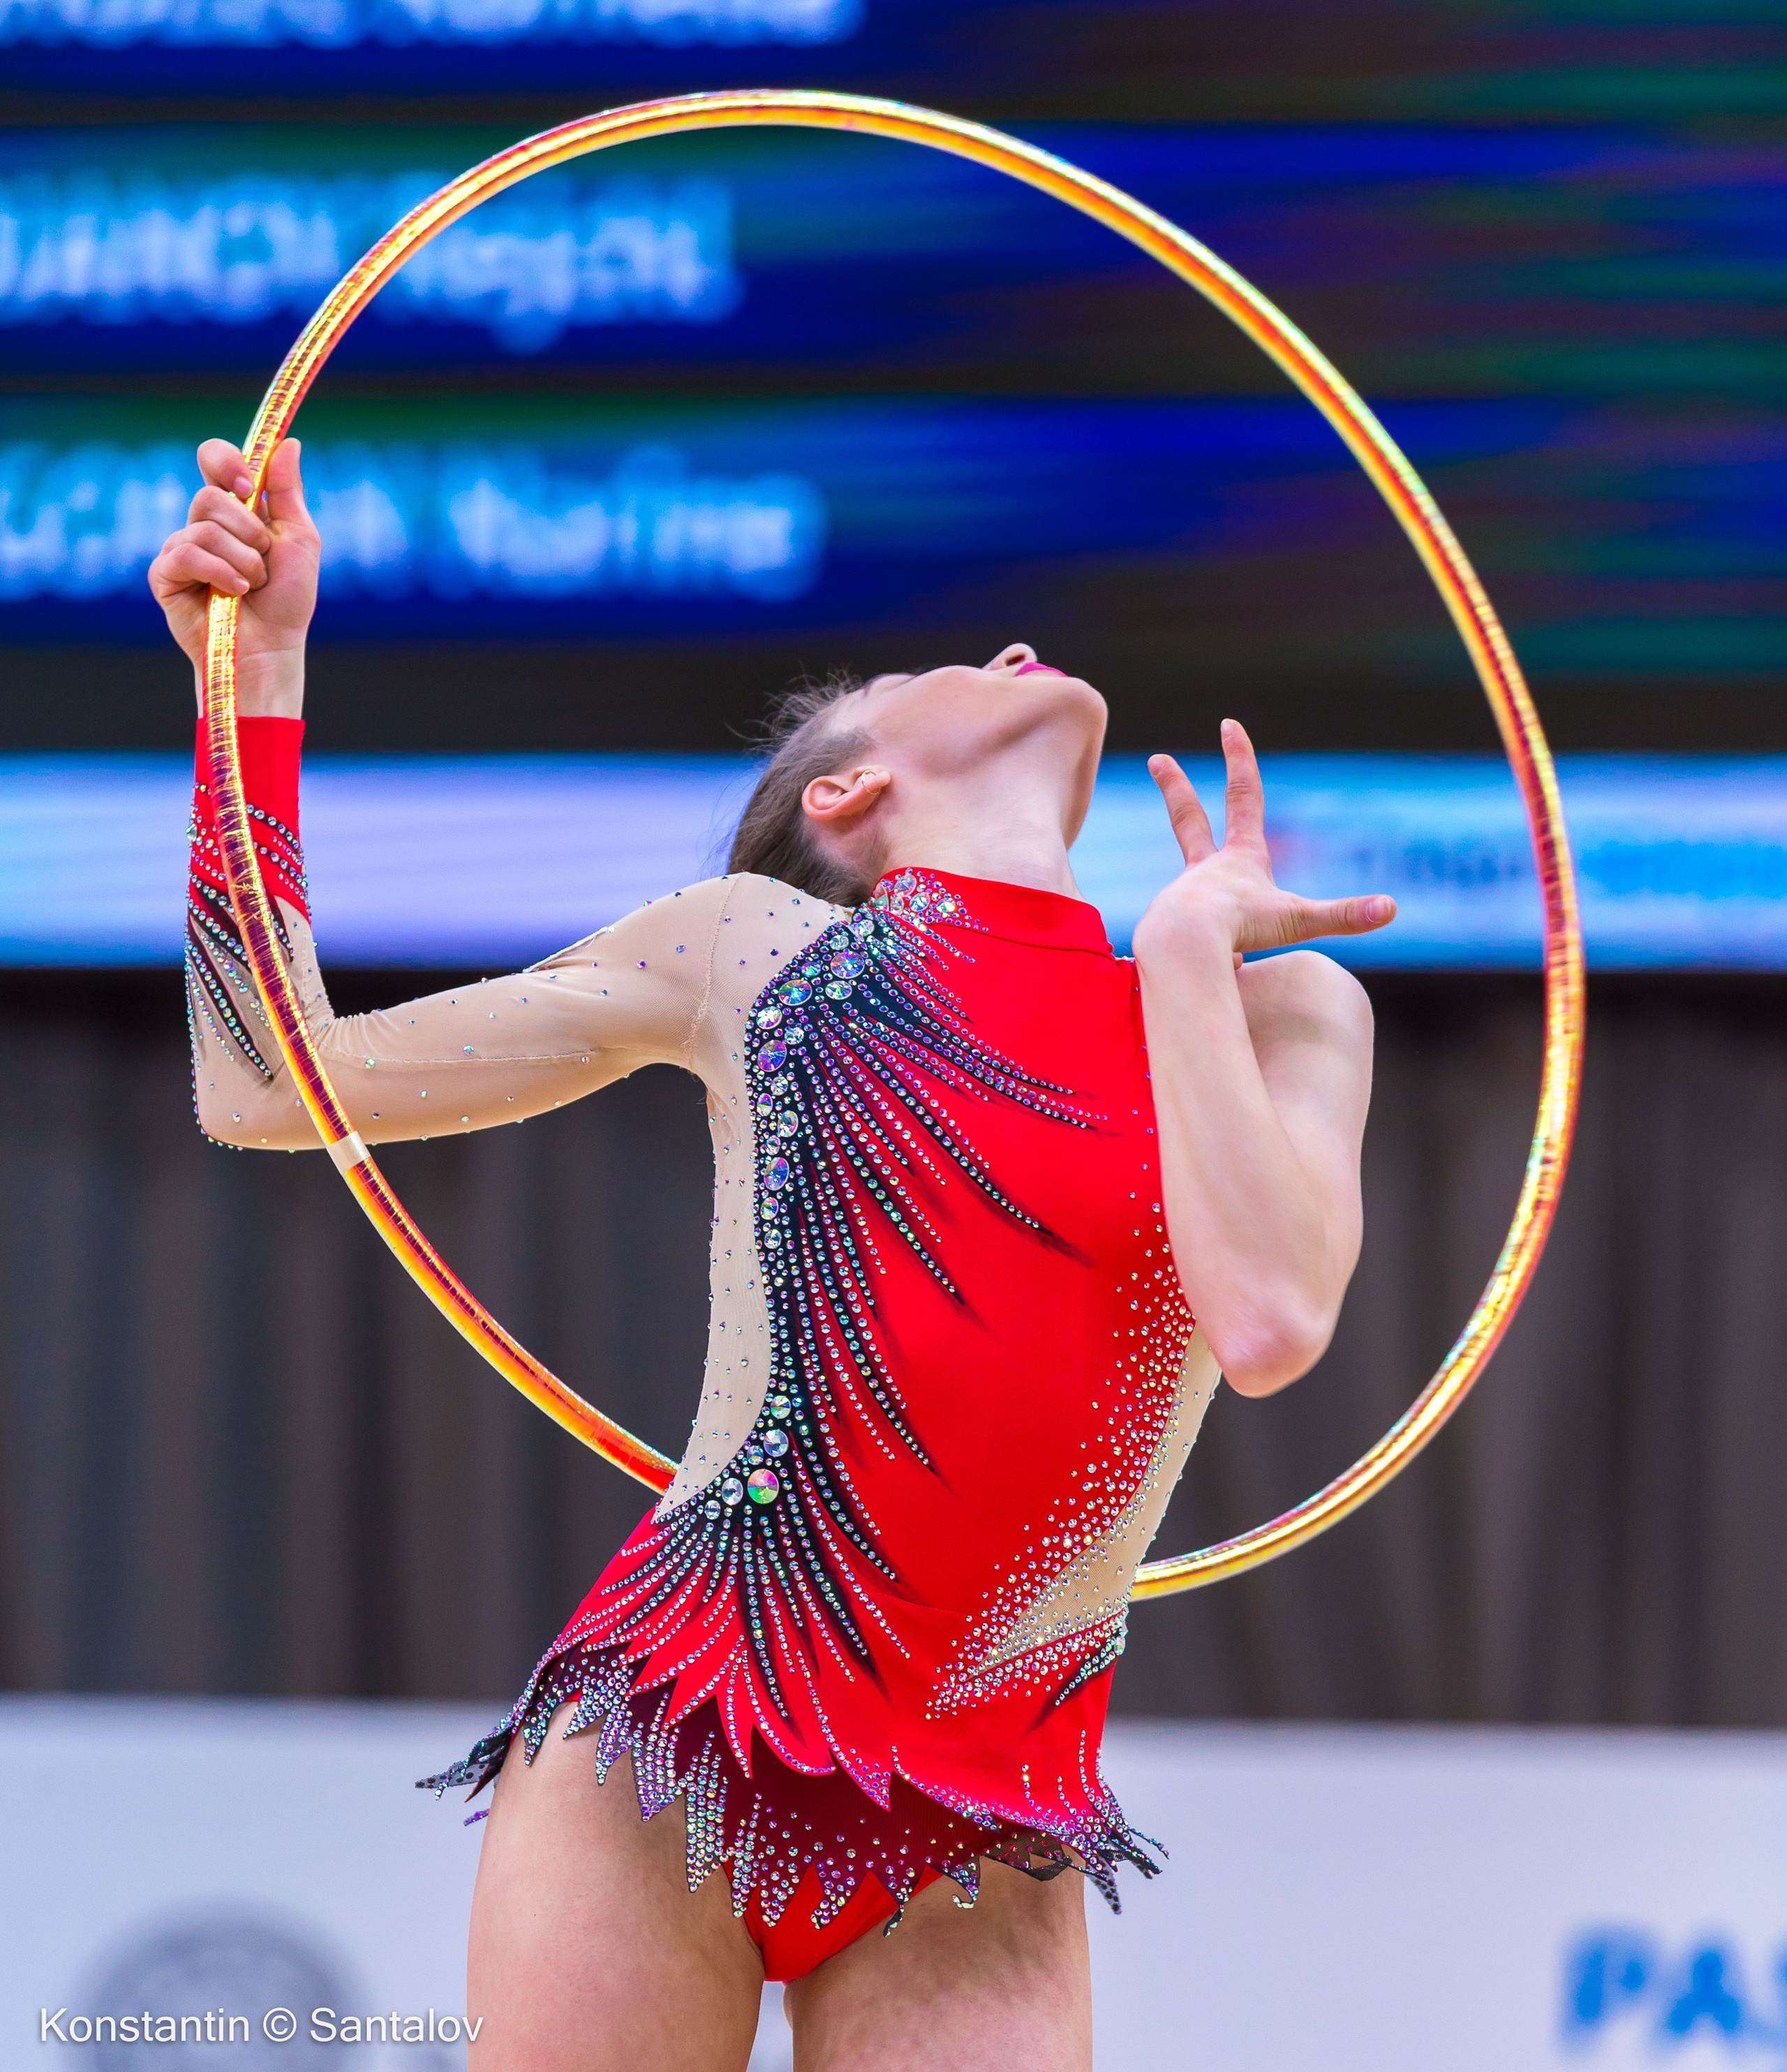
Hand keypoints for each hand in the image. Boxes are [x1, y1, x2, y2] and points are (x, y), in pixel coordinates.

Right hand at [148, 437, 319, 714]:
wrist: (273, 647)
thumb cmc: (288, 599)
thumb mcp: (299, 540)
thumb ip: (287, 492)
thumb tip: (289, 442)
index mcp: (234, 510)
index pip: (213, 461)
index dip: (226, 462)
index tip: (249, 485)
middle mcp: (203, 524)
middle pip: (209, 495)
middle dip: (248, 530)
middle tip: (263, 559)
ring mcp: (181, 548)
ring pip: (203, 527)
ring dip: (242, 559)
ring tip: (251, 585)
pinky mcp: (165, 576)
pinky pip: (185, 554)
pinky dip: (218, 573)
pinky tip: (232, 592)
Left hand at [1135, 720, 1394, 959]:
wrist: (1179, 947)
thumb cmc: (1238, 927)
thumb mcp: (1297, 920)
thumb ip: (1344, 916)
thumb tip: (1390, 908)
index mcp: (1239, 857)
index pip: (1244, 796)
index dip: (1240, 759)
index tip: (1228, 724)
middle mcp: (1205, 870)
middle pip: (1188, 817)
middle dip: (1176, 787)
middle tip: (1157, 759)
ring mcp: (1181, 896)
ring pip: (1205, 911)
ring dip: (1221, 932)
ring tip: (1228, 952)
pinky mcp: (1163, 924)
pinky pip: (1195, 948)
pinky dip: (1206, 961)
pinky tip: (1207, 974)